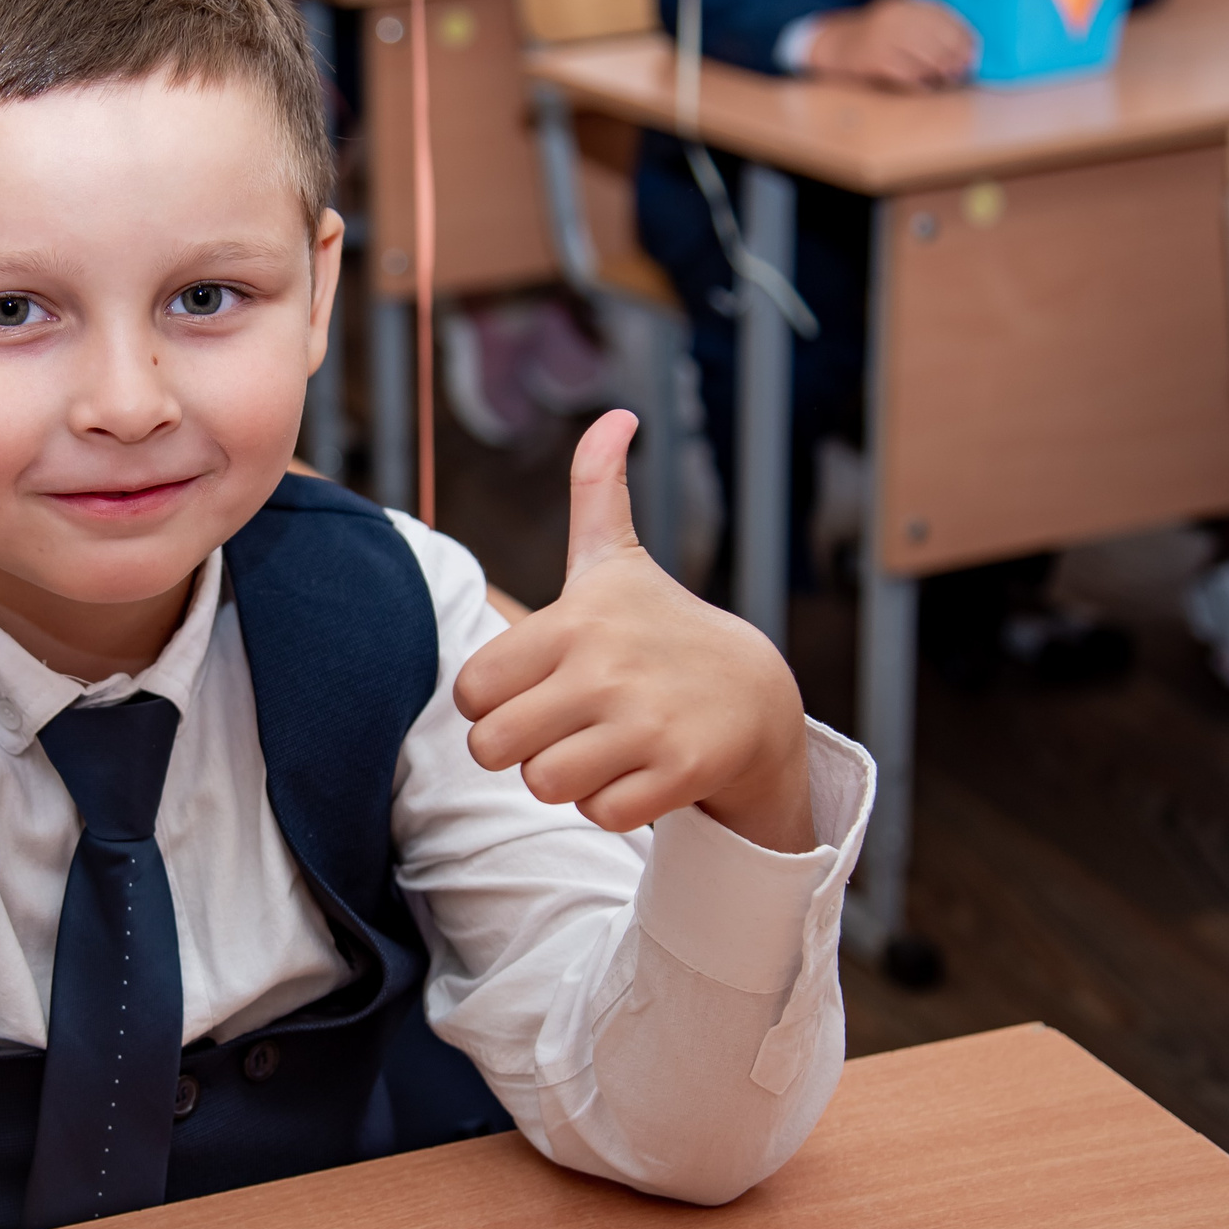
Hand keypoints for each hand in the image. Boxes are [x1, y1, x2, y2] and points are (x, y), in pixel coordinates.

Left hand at [453, 412, 813, 851]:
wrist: (757, 693)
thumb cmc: (661, 628)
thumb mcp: (617, 562)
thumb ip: (598, 491)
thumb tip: (615, 414)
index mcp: (574, 620)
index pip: (470, 690)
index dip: (491, 701)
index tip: (532, 688)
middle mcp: (606, 668)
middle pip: (493, 748)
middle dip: (519, 749)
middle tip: (560, 728)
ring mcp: (645, 721)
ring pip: (543, 786)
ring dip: (564, 779)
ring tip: (600, 747)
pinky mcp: (679, 770)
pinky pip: (600, 814)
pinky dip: (612, 805)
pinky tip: (638, 771)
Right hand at [804, 0, 977, 92]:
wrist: (827, 46)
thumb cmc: (870, 40)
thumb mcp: (896, 23)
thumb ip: (924, 29)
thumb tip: (964, 52)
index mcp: (903, 4)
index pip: (944, 17)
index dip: (963, 36)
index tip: (973, 53)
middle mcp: (894, 16)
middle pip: (939, 37)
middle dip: (955, 56)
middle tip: (964, 71)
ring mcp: (883, 37)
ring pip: (926, 55)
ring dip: (942, 71)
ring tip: (950, 81)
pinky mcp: (874, 59)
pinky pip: (907, 73)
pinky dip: (922, 83)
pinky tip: (928, 88)